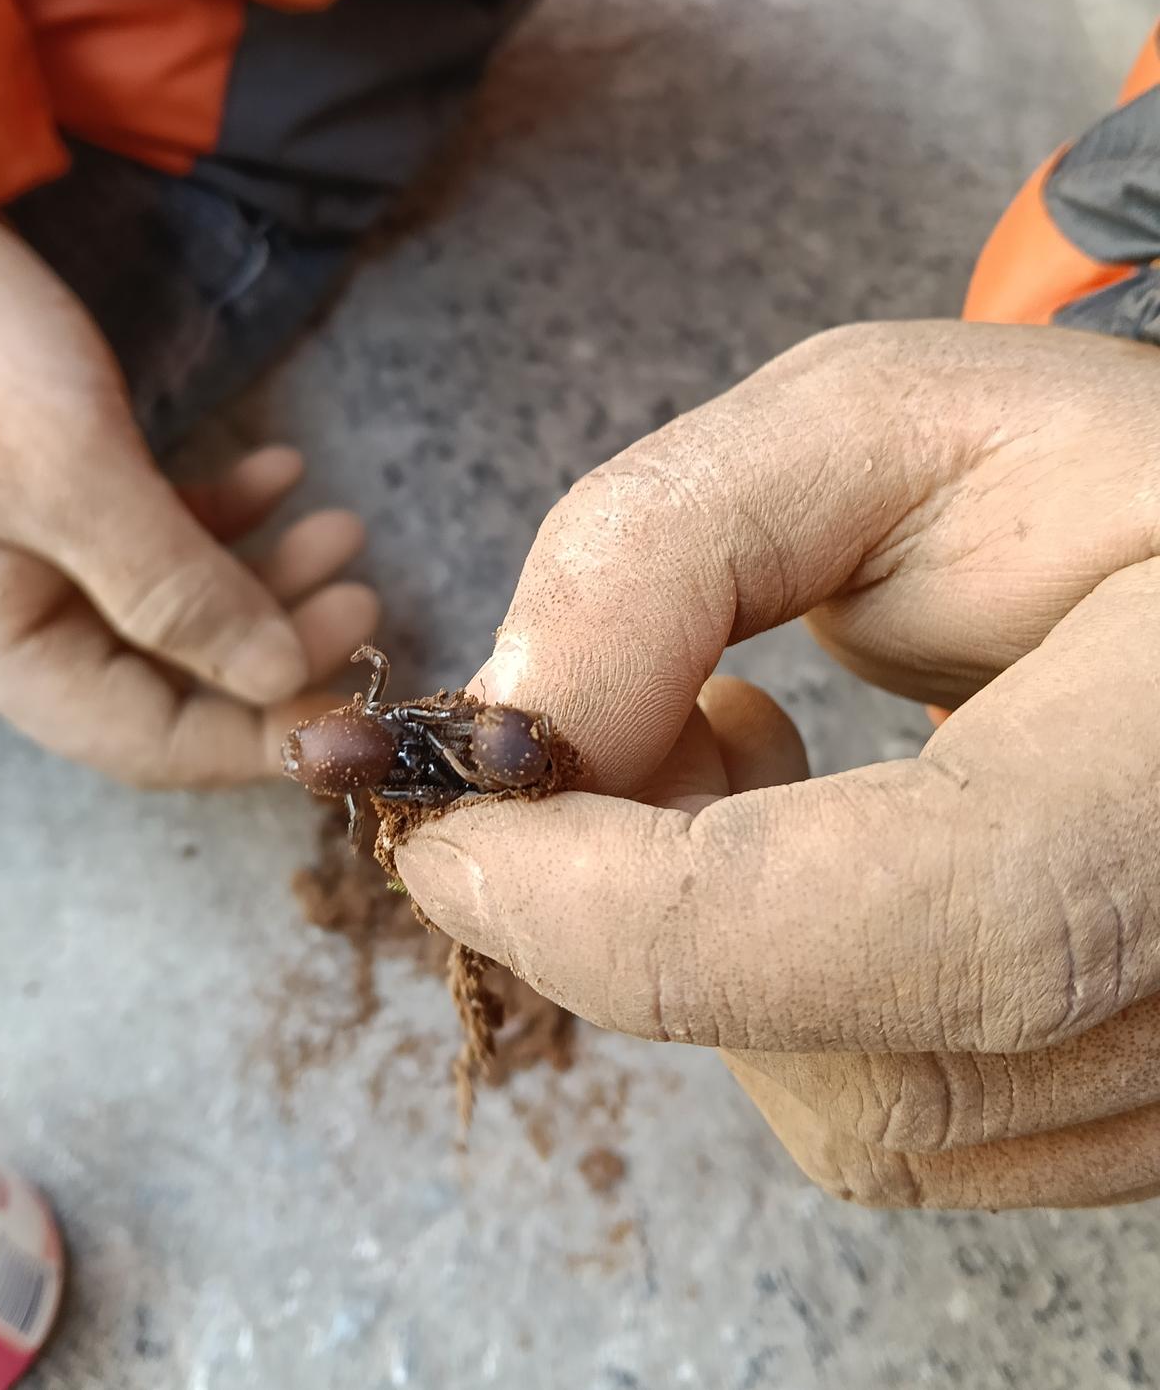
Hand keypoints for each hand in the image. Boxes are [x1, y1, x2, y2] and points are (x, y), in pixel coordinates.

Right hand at [0, 216, 376, 783]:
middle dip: (279, 647)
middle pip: (174, 682)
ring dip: (267, 577)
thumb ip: (176, 588)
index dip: (260, 738)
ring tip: (344, 527)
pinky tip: (280, 473)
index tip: (359, 709)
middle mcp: (16, 625)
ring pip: (179, 612)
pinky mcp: (60, 509)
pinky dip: (226, 517)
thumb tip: (279, 676)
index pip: (149, 742)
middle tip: (366, 598)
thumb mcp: (75, 473)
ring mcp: (37, 567)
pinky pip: (159, 542)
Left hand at [397, 319, 1159, 1208]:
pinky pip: (900, 1121)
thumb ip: (673, 542)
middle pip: (874, 1063)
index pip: (958, 923)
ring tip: (740, 744)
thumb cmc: (1081, 479)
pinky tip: (809, 836)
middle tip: (602, 729)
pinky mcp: (1139, 1109)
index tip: (453, 835)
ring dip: (709, 946)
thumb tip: (517, 718)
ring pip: (861, 1115)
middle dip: (644, 912)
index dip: (655, 911)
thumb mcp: (881, 424)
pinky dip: (778, 995)